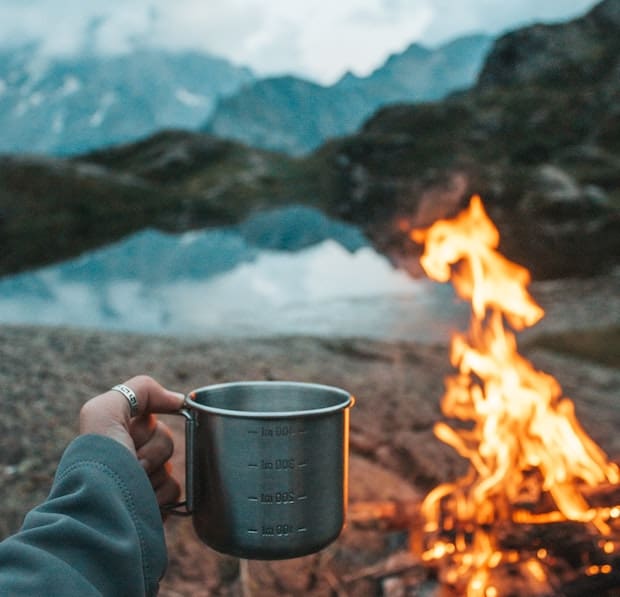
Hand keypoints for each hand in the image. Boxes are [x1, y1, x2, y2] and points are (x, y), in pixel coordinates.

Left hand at [79, 375, 184, 509]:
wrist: (101, 513)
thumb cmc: (99, 460)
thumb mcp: (104, 410)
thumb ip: (140, 390)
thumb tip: (179, 400)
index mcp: (116, 435)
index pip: (151, 419)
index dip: (147, 427)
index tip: (135, 435)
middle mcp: (128, 456)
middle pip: (165, 440)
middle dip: (152, 451)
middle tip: (132, 462)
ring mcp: (142, 482)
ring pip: (171, 466)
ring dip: (155, 475)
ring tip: (133, 486)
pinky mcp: (154, 505)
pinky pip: (176, 491)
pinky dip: (162, 496)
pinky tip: (144, 501)